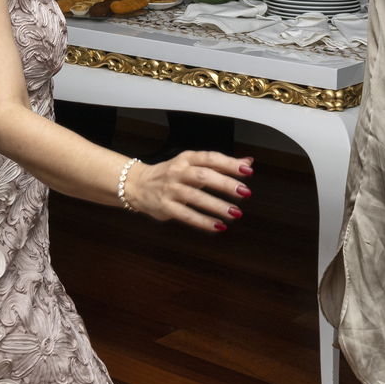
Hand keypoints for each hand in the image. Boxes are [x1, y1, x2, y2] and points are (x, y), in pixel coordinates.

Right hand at [124, 152, 253, 230]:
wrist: (137, 185)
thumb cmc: (170, 174)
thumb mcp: (193, 165)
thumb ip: (221, 164)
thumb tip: (247, 161)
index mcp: (186, 159)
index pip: (210, 158)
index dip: (228, 163)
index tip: (246, 170)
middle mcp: (178, 172)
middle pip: (203, 176)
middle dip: (225, 184)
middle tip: (244, 192)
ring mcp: (170, 189)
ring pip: (195, 196)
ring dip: (216, 205)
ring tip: (235, 213)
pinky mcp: (165, 206)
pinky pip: (185, 214)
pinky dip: (202, 221)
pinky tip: (217, 226)